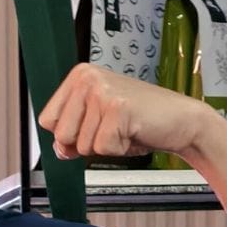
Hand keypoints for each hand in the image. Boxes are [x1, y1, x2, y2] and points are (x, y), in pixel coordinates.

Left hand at [38, 64, 216, 162]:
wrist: (180, 120)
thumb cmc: (139, 121)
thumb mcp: (95, 124)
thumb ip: (70, 134)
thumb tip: (58, 149)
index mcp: (79, 76)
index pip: (46, 120)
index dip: (67, 135)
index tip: (91, 125)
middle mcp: (88, 79)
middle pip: (61, 135)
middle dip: (85, 143)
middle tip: (111, 128)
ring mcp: (102, 91)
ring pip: (81, 145)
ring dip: (104, 146)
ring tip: (123, 129)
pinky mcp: (118, 108)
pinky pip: (102, 148)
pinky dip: (118, 149)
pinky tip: (132, 132)